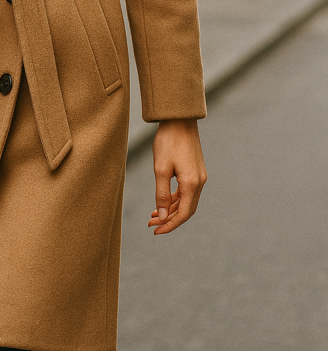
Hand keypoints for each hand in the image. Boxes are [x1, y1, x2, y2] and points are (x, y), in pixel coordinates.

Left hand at [149, 118, 206, 235]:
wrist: (179, 119)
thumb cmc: (168, 141)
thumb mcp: (160, 169)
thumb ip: (161, 194)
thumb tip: (162, 216)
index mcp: (191, 183)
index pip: (183, 214)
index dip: (169, 225)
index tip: (155, 231)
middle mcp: (199, 182)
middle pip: (186, 210)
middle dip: (169, 219)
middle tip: (151, 224)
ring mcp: (199, 176)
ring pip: (186, 201)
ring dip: (171, 209)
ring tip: (153, 214)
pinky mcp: (196, 170)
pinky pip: (186, 191)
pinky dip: (175, 198)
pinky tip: (163, 200)